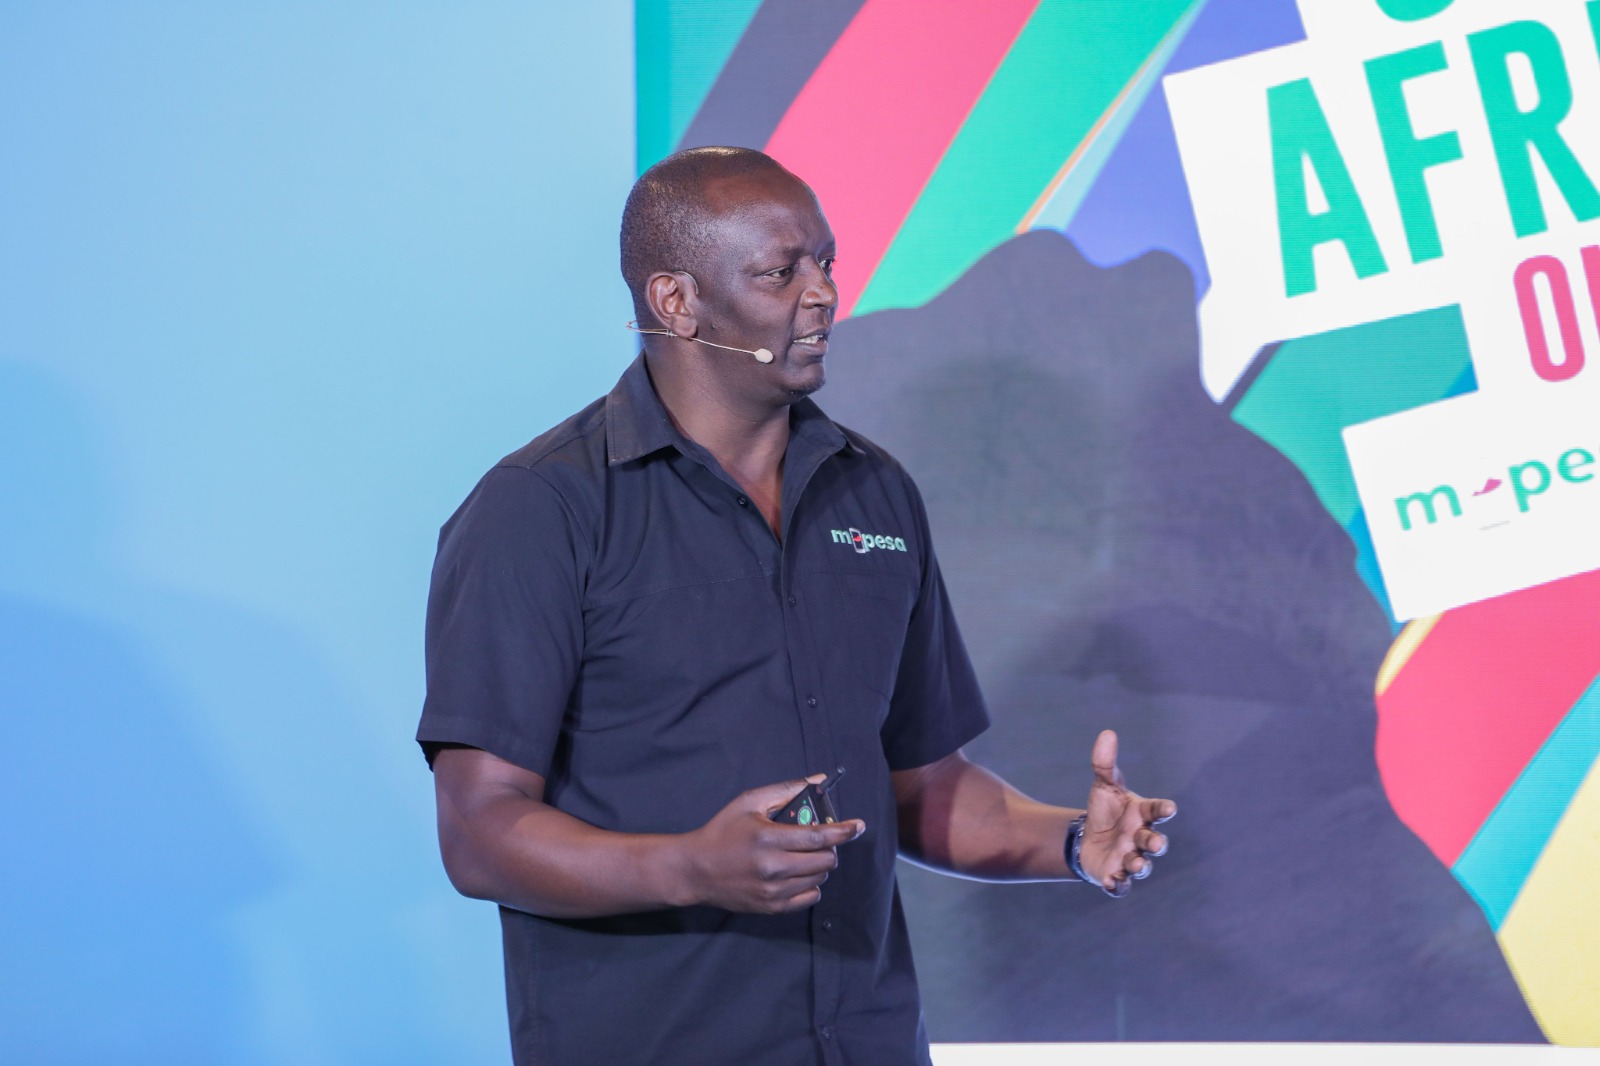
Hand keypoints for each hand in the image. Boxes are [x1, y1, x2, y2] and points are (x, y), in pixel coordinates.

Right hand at [681, 775, 865, 913]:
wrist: (696, 870)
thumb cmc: (723, 831)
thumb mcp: (749, 802)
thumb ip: (785, 790)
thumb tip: (818, 780)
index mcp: (769, 838)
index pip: (819, 836)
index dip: (844, 831)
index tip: (859, 826)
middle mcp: (774, 868)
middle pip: (825, 860)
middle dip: (829, 847)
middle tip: (819, 839)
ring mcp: (774, 891)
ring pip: (820, 879)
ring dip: (820, 865)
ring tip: (804, 855)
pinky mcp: (772, 907)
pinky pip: (810, 898)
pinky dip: (811, 884)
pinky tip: (798, 873)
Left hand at [1078, 730, 1174, 896]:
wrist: (1089, 838)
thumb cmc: (1105, 810)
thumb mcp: (1103, 786)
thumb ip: (1104, 763)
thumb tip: (1107, 733)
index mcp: (1142, 814)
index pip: (1157, 810)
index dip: (1164, 809)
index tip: (1170, 807)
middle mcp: (1140, 838)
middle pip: (1154, 841)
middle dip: (1157, 843)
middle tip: (1156, 843)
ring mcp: (1130, 858)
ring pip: (1141, 865)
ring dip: (1141, 865)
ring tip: (1137, 864)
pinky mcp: (1116, 875)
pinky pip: (1121, 885)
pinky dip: (1118, 885)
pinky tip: (1111, 882)